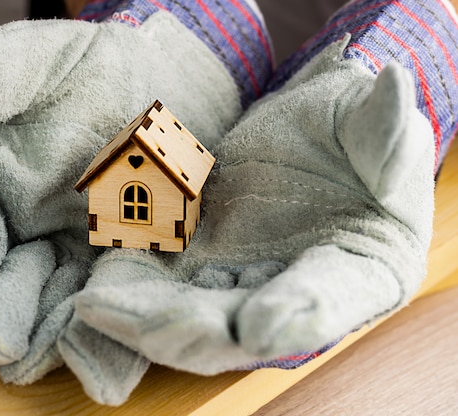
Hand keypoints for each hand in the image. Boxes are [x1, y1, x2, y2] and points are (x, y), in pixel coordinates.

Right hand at [0, 12, 241, 373]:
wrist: (172, 102)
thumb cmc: (105, 73)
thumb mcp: (57, 57)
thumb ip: (3, 70)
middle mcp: (8, 218)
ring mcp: (53, 251)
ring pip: (25, 294)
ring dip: (15, 324)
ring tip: (11, 351)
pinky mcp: (97, 273)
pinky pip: (81, 306)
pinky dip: (76, 332)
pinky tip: (75, 351)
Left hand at [71, 37, 434, 379]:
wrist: (309, 132)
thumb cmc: (356, 132)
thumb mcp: (380, 125)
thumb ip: (386, 129)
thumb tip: (393, 91)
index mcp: (359, 267)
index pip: (333, 298)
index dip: (300, 312)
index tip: (260, 325)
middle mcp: (292, 291)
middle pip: (242, 326)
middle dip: (195, 329)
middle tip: (154, 326)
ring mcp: (239, 280)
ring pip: (191, 316)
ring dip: (148, 320)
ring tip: (98, 312)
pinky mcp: (197, 260)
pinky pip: (160, 286)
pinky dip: (128, 292)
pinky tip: (93, 295)